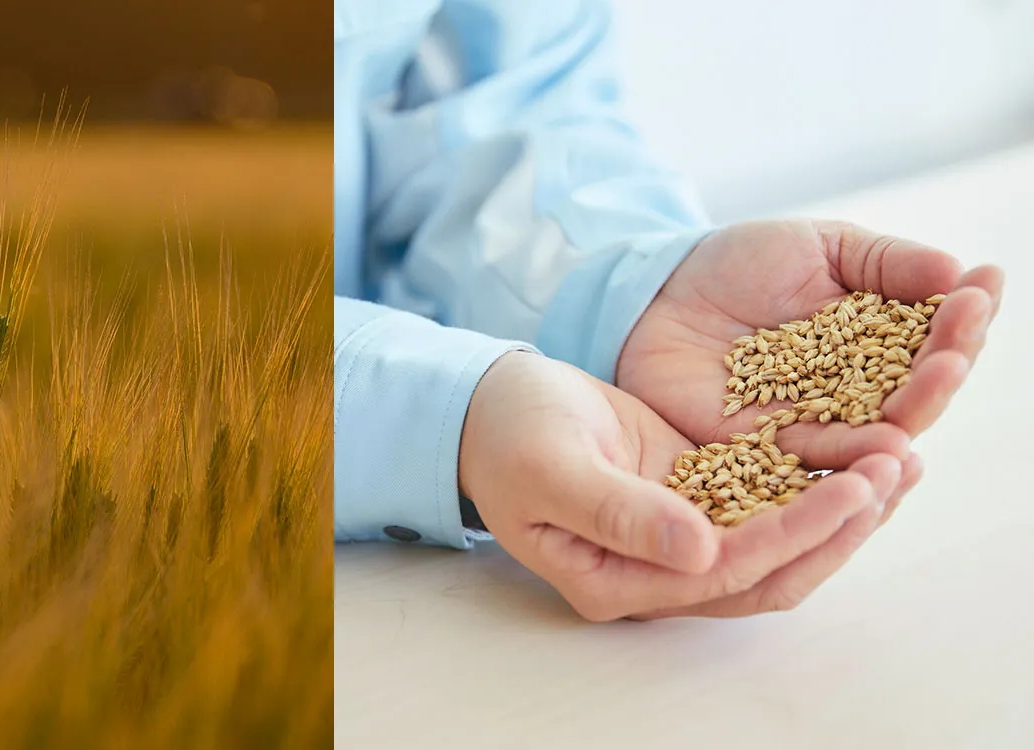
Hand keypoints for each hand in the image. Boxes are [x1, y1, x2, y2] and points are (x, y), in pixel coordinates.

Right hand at [460, 350, 902, 620]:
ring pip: (776, 543)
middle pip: (767, 573)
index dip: (791, 536)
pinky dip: (813, 481)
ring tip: (899, 460)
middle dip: (837, 529)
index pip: (723, 573)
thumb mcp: (555, 467)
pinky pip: (765, 503)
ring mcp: (676, 538)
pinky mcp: (692, 496)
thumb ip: (620, 514)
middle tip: (894, 471)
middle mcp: (653, 574)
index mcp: (615, 582)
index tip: (849, 490)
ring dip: (838, 511)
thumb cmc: (508, 434)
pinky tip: (857, 449)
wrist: (488, 405)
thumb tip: (699, 552)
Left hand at [618, 220, 1001, 520]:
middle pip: (915, 393)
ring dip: (912, 411)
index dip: (962, 316)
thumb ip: (885, 263)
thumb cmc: (740, 265)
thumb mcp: (819, 248)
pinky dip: (853, 456)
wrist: (657, 294)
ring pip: (875, 432)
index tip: (984, 286)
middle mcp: (856, 394)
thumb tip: (959, 271)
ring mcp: (814, 426)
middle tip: (960, 345)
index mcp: (878, 343)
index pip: (934, 337)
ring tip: (938, 383)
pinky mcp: (766, 455)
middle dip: (944, 367)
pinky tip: (886, 445)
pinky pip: (816, 462)